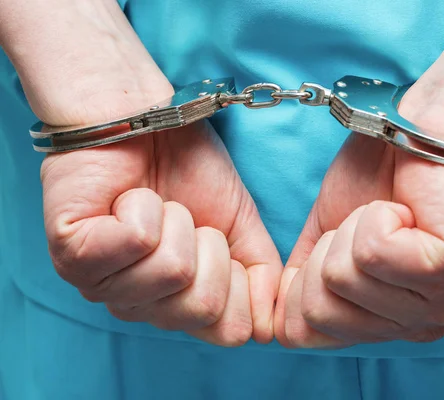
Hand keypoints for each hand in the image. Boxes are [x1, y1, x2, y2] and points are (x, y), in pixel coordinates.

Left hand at [42, 118, 282, 345]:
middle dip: (209, 246)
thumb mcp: (239, 225)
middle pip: (202, 307)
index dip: (240, 282)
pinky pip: (136, 241)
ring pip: (171, 271)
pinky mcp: (73, 255)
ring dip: (176, 221)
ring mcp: (101, 287)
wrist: (143, 120)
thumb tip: (270, 327)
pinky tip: (126, 200)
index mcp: (177, 304)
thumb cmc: (188, 170)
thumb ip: (261, 274)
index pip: (229, 331)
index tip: (218, 240)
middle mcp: (140, 307)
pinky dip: (145, 207)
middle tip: (185, 218)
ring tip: (155, 205)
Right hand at [274, 116, 443, 347]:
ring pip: (343, 278)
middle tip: (366, 225)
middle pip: (319, 312)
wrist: (432, 127)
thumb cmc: (383, 176)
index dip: (299, 283)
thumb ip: (303, 281)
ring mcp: (437, 304)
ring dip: (355, 228)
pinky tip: (407, 209)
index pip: (304, 334)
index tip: (332, 243)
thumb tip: (274, 320)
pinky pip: (373, 251)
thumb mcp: (328, 235)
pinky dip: (376, 216)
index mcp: (386, 325)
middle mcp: (416, 327)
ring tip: (391, 213)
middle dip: (327, 252)